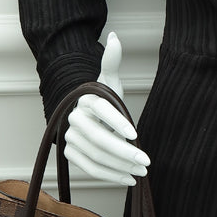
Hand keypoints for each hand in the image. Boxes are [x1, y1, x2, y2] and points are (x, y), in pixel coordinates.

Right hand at [63, 31, 149, 185]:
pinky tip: (129, 180)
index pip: (101, 110)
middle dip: (124, 152)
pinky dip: (110, 176)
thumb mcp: (109, 81)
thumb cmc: (102, 98)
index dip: (117, 122)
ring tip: (142, 172)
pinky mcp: (70, 154)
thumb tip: (114, 36)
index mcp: (86, 99)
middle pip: (98, 139)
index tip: (136, 135)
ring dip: (120, 167)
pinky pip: (90, 169)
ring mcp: (70, 138)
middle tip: (146, 161)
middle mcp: (74, 118)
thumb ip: (112, 61)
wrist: (84, 115)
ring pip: (95, 156)